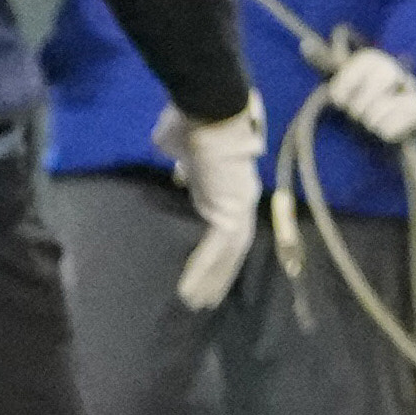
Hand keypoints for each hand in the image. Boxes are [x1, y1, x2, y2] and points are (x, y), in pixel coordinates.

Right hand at [154, 103, 267, 310]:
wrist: (211, 112)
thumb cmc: (192, 122)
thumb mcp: (177, 144)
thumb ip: (179, 159)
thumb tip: (175, 161)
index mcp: (228, 183)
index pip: (221, 221)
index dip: (214, 244)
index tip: (202, 261)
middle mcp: (240, 200)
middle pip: (232, 246)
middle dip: (218, 273)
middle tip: (205, 298)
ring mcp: (240, 209)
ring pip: (229, 255)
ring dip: (213, 279)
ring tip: (197, 302)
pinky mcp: (232, 216)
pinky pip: (217, 250)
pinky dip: (204, 270)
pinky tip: (190, 288)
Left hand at [317, 42, 415, 146]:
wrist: (407, 102)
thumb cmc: (368, 89)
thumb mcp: (346, 74)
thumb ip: (324, 61)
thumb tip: (304, 45)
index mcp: (371, 58)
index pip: (348, 76)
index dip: (341, 92)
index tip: (340, 99)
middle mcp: (393, 69)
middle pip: (363, 99)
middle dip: (357, 109)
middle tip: (358, 110)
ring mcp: (411, 89)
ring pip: (376, 114)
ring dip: (371, 121)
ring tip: (373, 117)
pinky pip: (391, 128)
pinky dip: (385, 131)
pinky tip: (388, 124)